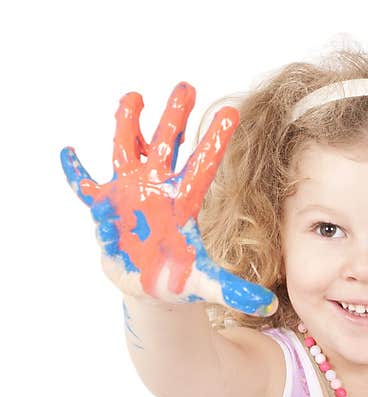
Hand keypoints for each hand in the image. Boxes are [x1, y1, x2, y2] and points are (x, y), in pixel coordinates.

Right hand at [60, 82, 277, 315]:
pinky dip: (75, 171)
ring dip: (128, 123)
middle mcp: (159, 188)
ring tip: (133, 97)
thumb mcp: (207, 285)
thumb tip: (266, 306)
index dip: (213, 140)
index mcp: (185, 203)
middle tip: (185, 87)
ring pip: (127, 147)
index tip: (231, 110)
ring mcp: (130, 192)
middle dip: (174, 116)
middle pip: (167, 144)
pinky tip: (67, 153)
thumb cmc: (182, 278)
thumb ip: (234, 290)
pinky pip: (85, 185)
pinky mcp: (104, 206)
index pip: (203, 166)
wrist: (152, 286)